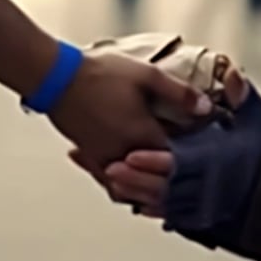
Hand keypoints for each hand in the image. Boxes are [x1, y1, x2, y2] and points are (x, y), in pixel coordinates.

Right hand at [70, 65, 254, 211]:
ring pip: (131, 187)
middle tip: (188, 175)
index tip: (205, 156)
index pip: (176, 162)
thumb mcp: (147, 76)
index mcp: (143, 137)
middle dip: (170, 179)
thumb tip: (205, 109)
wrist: (55, 77)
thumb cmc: (100, 73)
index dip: (192, 161)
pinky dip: (123, 183)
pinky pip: (110, 182)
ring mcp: (104, 160)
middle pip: (155, 181)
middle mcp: (124, 155)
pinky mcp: (90, 158)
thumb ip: (179, 94)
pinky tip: (131, 173)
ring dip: (146, 185)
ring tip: (160, 179)